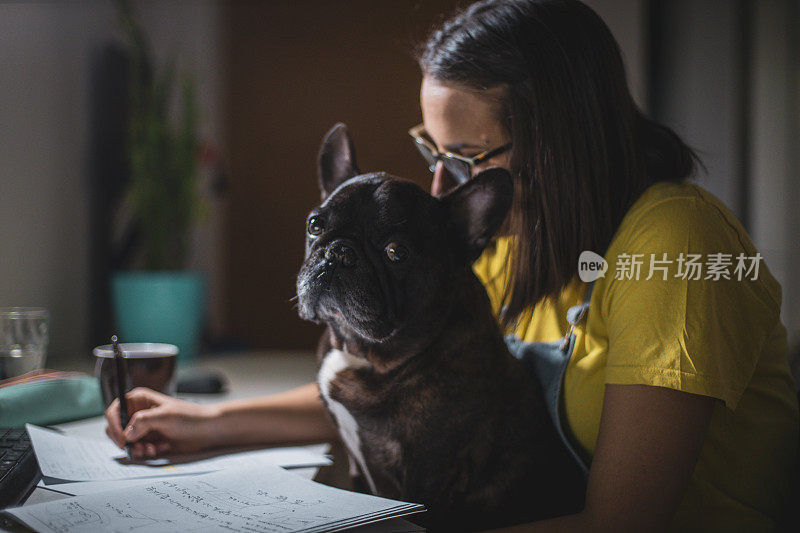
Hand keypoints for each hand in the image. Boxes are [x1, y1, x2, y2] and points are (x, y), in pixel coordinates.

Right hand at [104, 387, 219, 458]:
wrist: (206, 430)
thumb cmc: (190, 417)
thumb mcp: (165, 416)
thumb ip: (143, 421)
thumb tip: (126, 433)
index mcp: (139, 399)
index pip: (115, 411)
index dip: (114, 426)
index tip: (123, 439)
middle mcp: (138, 412)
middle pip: (117, 429)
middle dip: (127, 441)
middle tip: (140, 447)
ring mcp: (143, 427)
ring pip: (127, 442)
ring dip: (138, 448)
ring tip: (153, 448)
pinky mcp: (149, 439)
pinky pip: (138, 449)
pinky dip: (146, 452)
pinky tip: (161, 447)